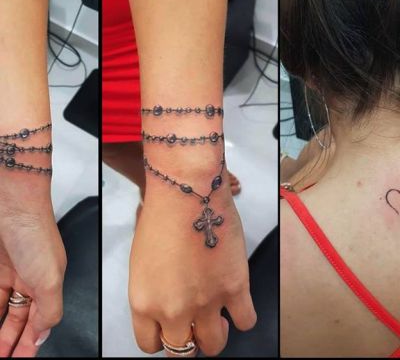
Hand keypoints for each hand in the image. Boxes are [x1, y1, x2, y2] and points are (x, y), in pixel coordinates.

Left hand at [0, 174, 65, 356]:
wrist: (14, 204)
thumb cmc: (35, 231)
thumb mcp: (49, 278)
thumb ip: (50, 309)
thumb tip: (44, 333)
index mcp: (49, 283)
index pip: (40, 322)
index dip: (30, 343)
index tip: (20, 359)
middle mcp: (30, 280)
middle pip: (19, 320)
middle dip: (11, 341)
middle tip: (4, 357)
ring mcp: (10, 275)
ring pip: (2, 311)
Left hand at [129, 169, 255, 356]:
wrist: (185, 193)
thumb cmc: (160, 215)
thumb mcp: (142, 259)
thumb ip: (152, 289)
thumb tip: (167, 300)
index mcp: (143, 301)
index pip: (149, 343)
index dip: (162, 337)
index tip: (170, 328)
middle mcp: (172, 309)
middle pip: (181, 351)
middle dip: (188, 340)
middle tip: (194, 324)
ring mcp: (205, 302)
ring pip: (214, 345)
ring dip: (214, 335)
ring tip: (216, 317)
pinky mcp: (234, 287)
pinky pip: (246, 322)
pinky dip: (242, 317)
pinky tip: (237, 303)